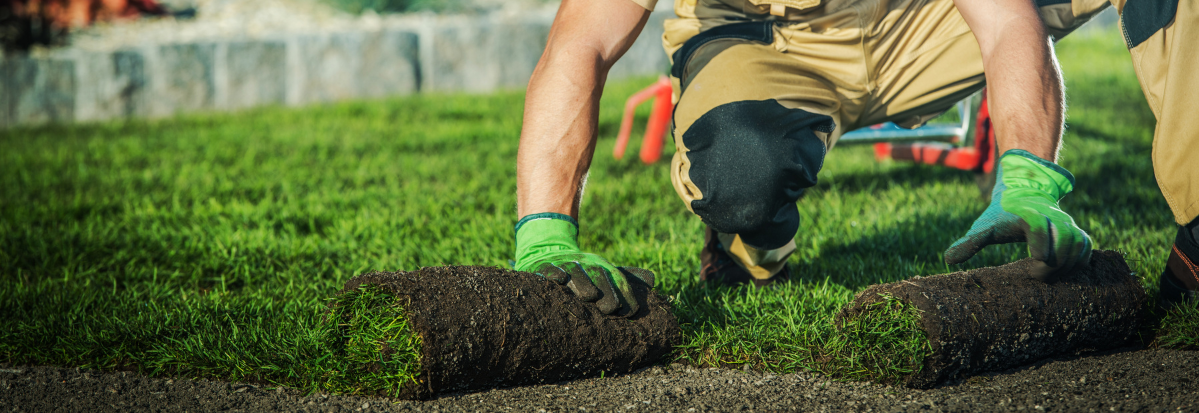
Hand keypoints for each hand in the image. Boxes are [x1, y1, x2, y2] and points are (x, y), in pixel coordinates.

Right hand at [514, 213, 654, 315]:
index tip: (629, 312)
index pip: (617, 280)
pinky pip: (548, 269)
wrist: (548, 251)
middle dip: (605, 291)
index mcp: (602, 266)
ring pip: (574, 271)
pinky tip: (558, 280)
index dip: (624, 294)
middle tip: (609, 309)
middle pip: (597, 275)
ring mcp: (563, 264)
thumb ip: (627, 277)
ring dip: (582, 283)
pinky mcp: (543, 266)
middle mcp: (585, 263)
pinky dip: (553, 273)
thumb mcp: (604, 270)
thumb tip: (653, 279)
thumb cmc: (582, 270)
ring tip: (589, 296)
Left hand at [944, 149, 1092, 277]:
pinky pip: (1087, 247)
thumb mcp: (984, 226)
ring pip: (1078, 244)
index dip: (1040, 243)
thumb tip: (947, 259)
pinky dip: (1080, 261)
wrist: (1024, 193)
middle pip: (1063, 240)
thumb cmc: (1001, 215)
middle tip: (1037, 276)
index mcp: (1028, 214)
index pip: (1038, 226)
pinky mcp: (1076, 231)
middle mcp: (1052, 217)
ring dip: (1067, 264)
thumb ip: (969, 243)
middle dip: (1053, 263)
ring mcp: (1067, 223)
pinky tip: (1064, 273)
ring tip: (1050, 277)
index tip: (1036, 260)